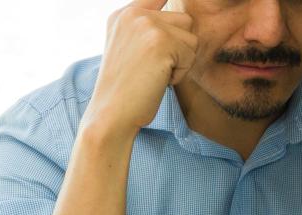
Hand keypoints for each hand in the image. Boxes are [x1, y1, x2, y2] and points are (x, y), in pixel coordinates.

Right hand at [84, 0, 197, 137]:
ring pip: (191, 38)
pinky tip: (158, 82)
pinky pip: (190, 56)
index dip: (171, 11)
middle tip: (155, 69)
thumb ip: (146, 29)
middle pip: (185, 21)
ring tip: (155, 75)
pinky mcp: (162, 43)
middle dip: (179, 48)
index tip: (168, 35)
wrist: (111, 115)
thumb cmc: (123, 91)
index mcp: (124, 14)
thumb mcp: (127, 49)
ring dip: (181, 62)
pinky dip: (180, 74)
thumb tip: (182, 21)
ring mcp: (148, 26)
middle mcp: (135, 14)